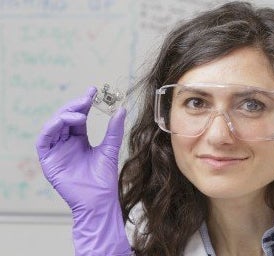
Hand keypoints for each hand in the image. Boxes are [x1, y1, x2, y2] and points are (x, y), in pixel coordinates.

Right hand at [36, 87, 130, 255]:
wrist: (99, 200)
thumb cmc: (104, 178)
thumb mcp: (110, 149)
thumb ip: (113, 130)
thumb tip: (121, 109)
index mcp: (79, 140)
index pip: (78, 117)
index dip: (83, 103)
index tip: (93, 90)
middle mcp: (66, 143)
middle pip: (64, 118)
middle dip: (74, 106)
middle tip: (87, 98)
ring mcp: (56, 151)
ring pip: (53, 126)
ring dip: (64, 115)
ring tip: (80, 112)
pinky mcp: (48, 160)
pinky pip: (44, 140)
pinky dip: (52, 128)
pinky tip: (65, 121)